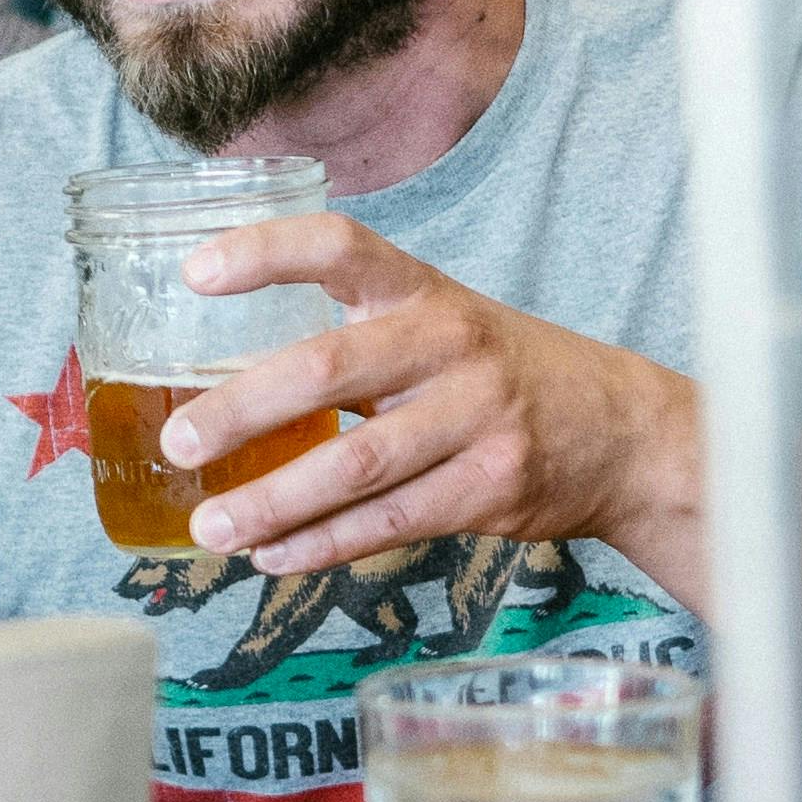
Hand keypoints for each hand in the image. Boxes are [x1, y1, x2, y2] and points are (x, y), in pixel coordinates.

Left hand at [162, 213, 700, 581]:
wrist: (622, 432)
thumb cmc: (497, 375)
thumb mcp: (438, 325)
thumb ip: (353, 340)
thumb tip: (219, 386)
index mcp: (421, 290)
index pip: (339, 246)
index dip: (266, 252)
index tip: (194, 273)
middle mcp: (449, 343)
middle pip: (329, 369)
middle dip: (242, 409)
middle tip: (179, 443)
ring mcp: (476, 417)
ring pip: (357, 463)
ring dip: (274, 500)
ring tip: (213, 526)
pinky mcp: (491, 487)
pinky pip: (391, 521)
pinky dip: (323, 544)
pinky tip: (273, 556)